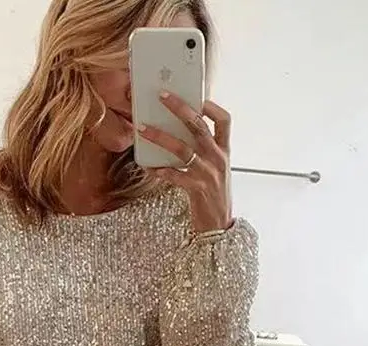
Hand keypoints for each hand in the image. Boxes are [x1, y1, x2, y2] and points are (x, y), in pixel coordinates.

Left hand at [138, 93, 231, 232]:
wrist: (217, 227)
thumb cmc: (211, 195)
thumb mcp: (214, 169)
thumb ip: (203, 151)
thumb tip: (177, 132)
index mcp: (224, 151)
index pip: (225, 120)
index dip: (211, 106)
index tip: (197, 96)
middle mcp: (218, 159)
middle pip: (199, 127)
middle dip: (180, 108)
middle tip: (162, 96)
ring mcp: (208, 174)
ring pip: (183, 149)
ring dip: (161, 137)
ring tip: (142, 129)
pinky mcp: (197, 189)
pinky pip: (175, 175)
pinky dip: (160, 170)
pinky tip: (148, 166)